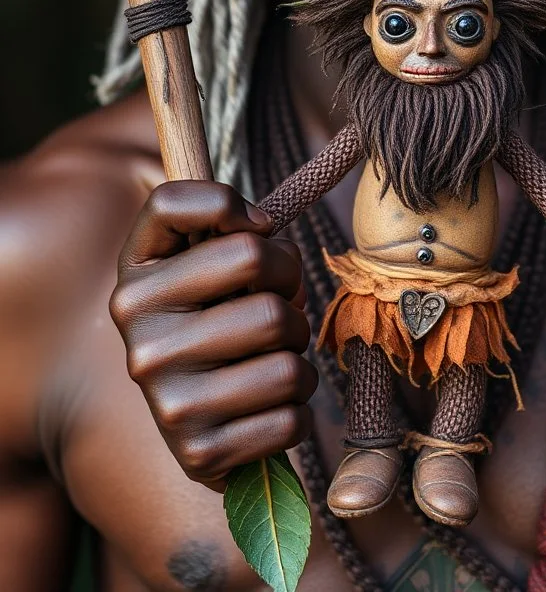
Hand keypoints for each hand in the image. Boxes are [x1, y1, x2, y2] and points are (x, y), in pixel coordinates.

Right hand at [109, 181, 316, 489]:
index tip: (255, 230)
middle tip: (279, 305)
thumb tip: (261, 227)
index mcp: (135, 283)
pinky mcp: (199, 453)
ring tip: (273, 360)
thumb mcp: (200, 263)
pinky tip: (268, 408)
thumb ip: (219, 222)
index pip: (180, 203)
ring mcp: (166, 400)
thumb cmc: (219, 325)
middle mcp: (139, 340)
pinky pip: (292, 414)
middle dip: (289, 282)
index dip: (233, 205)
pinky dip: (297, 409)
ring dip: (299, 354)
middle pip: (255, 260)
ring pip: (286, 340)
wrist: (202, 430)